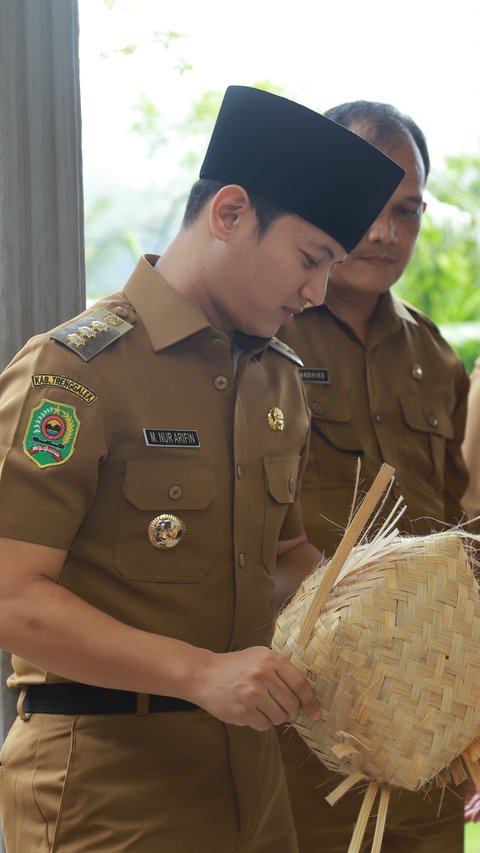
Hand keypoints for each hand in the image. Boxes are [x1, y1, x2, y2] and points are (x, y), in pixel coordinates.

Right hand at [193, 646, 320, 730]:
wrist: (204, 674)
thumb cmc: (237, 666)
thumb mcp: (260, 657)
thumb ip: (282, 670)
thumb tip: (307, 696)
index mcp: (271, 659)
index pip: (300, 684)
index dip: (310, 701)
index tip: (316, 714)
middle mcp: (263, 675)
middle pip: (292, 704)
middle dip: (292, 712)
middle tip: (285, 711)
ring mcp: (252, 694)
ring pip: (279, 718)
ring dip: (276, 717)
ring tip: (263, 707)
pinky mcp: (242, 711)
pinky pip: (264, 725)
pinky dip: (262, 722)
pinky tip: (252, 712)